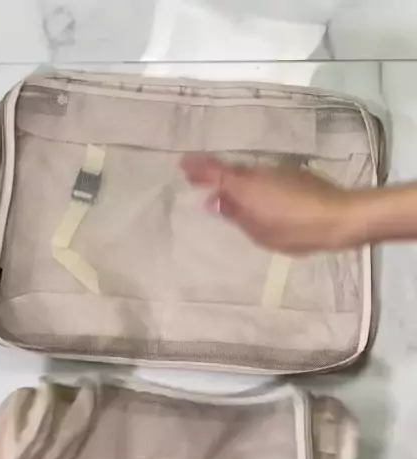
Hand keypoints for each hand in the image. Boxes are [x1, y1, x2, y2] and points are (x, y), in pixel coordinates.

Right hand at [181, 155, 358, 254]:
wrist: (339, 218)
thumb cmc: (295, 230)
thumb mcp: (259, 232)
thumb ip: (235, 215)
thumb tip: (214, 201)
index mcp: (245, 185)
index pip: (214, 172)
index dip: (197, 168)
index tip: (181, 165)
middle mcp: (259, 172)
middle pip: (231, 171)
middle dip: (214, 175)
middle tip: (198, 181)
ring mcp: (278, 171)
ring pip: (249, 175)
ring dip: (236, 183)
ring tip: (226, 197)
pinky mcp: (294, 177)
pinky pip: (264, 179)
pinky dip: (254, 187)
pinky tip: (256, 201)